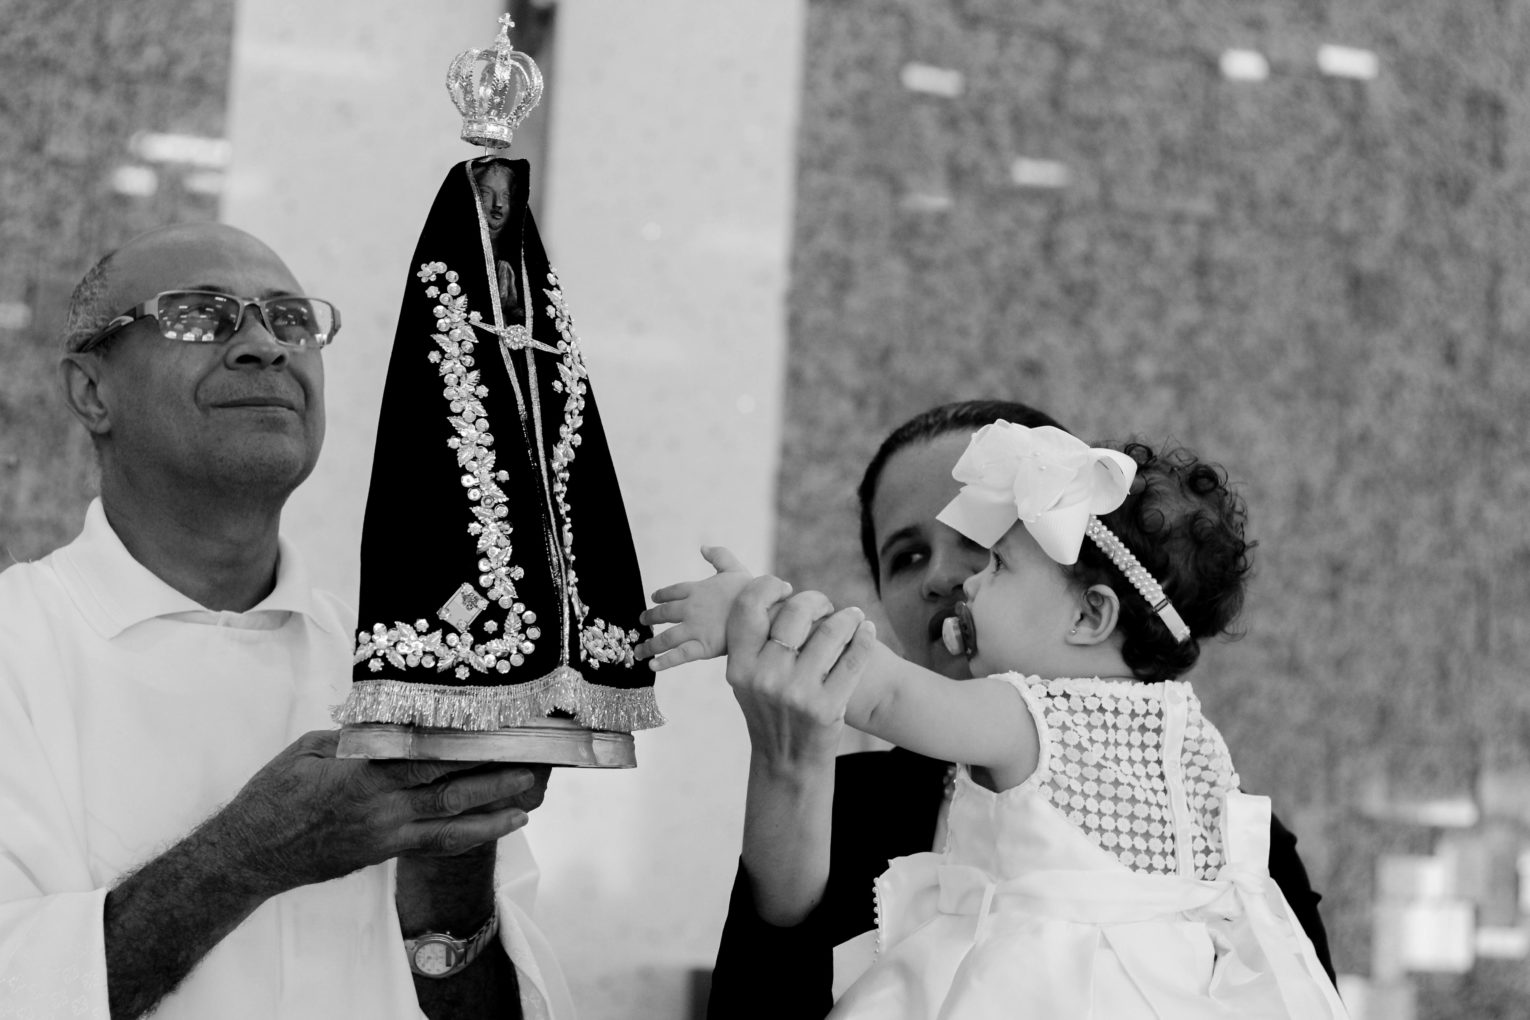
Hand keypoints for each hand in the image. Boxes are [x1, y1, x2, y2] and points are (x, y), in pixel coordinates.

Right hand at [208, 731, 541, 896]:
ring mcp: (387, 832)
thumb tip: (391, 720)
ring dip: (494, 806)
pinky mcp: (386, 851)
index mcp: (362, 770)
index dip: (464, 741)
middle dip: (492, 772)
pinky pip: (438, 842)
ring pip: (451, 818)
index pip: (424, 752)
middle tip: (532, 758)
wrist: (251, 854)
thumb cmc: (274, 796)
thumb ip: (354, 736)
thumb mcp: (308, 749)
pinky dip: (474, 833)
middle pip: (449, 783)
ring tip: (530, 795)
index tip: (496, 726)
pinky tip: (501, 825)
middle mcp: (381, 803)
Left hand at [637, 545, 757, 669]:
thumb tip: (703, 546)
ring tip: (639, 651)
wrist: (764, 610)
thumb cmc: (753, 590)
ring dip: (649, 645)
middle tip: (642, 622)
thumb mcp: (735, 568)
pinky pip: (678, 655)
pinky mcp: (703, 646)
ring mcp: (695, 628)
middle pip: (663, 614)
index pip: (672, 592)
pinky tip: (652, 665)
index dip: (661, 595)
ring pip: (665, 637)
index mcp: (697, 589)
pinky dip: (664, 661)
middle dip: (650, 618)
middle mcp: (691, 608)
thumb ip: (719, 556)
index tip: (654, 599)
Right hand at [724, 580, 877, 767]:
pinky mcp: (827, 706)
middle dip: (815, 600)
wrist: (788, 761)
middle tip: (824, 604)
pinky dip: (864, 638)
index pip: (749, 607)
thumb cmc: (769, 709)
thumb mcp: (747, 679)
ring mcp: (796, 693)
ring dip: (848, 617)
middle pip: (794, 612)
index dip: (769, 587)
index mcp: (739, 666)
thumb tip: (775, 591)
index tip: (785, 588)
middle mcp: (764, 677)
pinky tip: (867, 632)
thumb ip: (754, 640)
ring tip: (854, 616)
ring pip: (830, 631)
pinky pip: (853, 658)